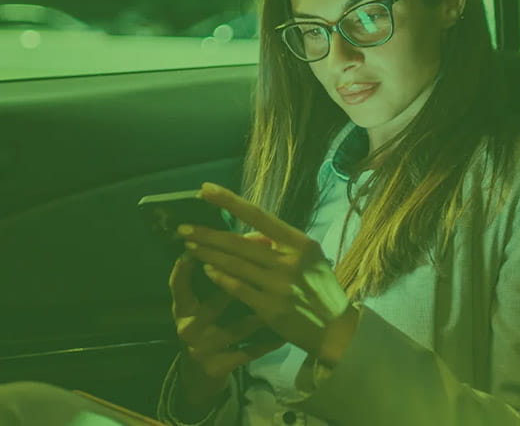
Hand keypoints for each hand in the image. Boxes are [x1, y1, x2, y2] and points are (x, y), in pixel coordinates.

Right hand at [169, 250, 283, 413]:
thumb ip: (215, 277)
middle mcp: (188, 328)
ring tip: (280, 306)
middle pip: (212, 307)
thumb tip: (243, 240)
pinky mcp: (217, 367)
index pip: (178, 285)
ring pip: (235, 330)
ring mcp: (202, 350)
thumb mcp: (201, 303)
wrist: (201, 372)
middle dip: (236, 290)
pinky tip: (283, 336)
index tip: (197, 251)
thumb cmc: (206, 325)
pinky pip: (247, 354)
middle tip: (260, 275)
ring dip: (258, 318)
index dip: (184, 268)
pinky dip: (266, 344)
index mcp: (182, 308)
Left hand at [181, 183, 360, 364]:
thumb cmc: (320, 289)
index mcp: (300, 243)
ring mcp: (280, 285)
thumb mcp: (309, 259)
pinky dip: (221, 278)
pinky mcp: (271, 308)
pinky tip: (206, 269)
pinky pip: (238, 288)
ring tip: (189, 246)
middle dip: (207, 234)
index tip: (204, 189)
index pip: (258, 216)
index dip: (229, 201)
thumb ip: (279, 246)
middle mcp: (290, 261)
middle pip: (239, 242)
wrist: (337, 330)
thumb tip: (248, 236)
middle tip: (183, 228)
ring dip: (208, 254)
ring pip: (235, 264)